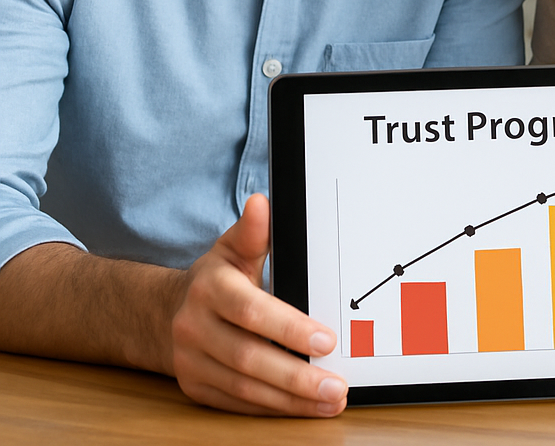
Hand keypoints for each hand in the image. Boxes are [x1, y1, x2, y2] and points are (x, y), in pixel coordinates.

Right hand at [170, 194, 346, 415]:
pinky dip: (271, 409)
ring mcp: (192, 363)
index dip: (290, 329)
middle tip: (337, 386)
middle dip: (297, 377)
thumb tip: (262, 203)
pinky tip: (301, 408)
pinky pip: (236, 405)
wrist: (161, 314)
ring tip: (329, 401)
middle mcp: (195, 328)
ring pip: (244, 389)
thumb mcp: (230, 249)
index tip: (327, 340)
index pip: (252, 312)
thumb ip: (252, 232)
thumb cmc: (214, 279)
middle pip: (249, 359)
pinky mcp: (196, 389)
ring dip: (290, 400)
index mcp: (210, 289)